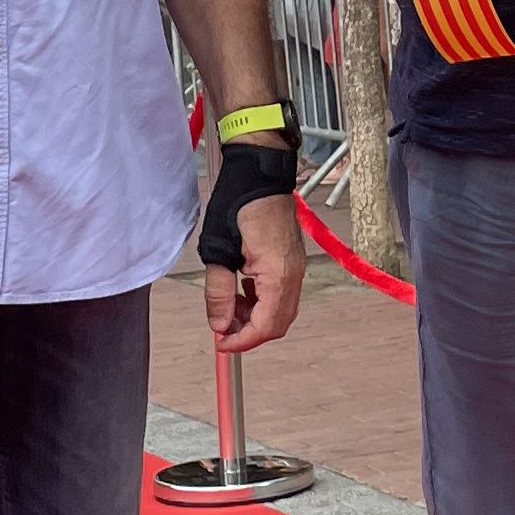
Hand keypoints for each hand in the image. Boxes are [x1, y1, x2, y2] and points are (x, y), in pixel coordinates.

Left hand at [207, 188, 304, 350]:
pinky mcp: (293, 262)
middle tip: (222, 327)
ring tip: (228, 306)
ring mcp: (296, 268)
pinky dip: (262, 302)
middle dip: (249, 332)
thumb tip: (220, 323)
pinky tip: (242, 289)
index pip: (265, 326)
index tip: (220, 342)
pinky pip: (282, 295)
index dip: (242, 341)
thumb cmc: (240, 203)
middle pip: (277, 324)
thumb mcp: (218, 250)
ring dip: (254, 317)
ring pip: (280, 312)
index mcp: (278, 275)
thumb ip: (219, 292)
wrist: (260, 173)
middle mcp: (294, 276)